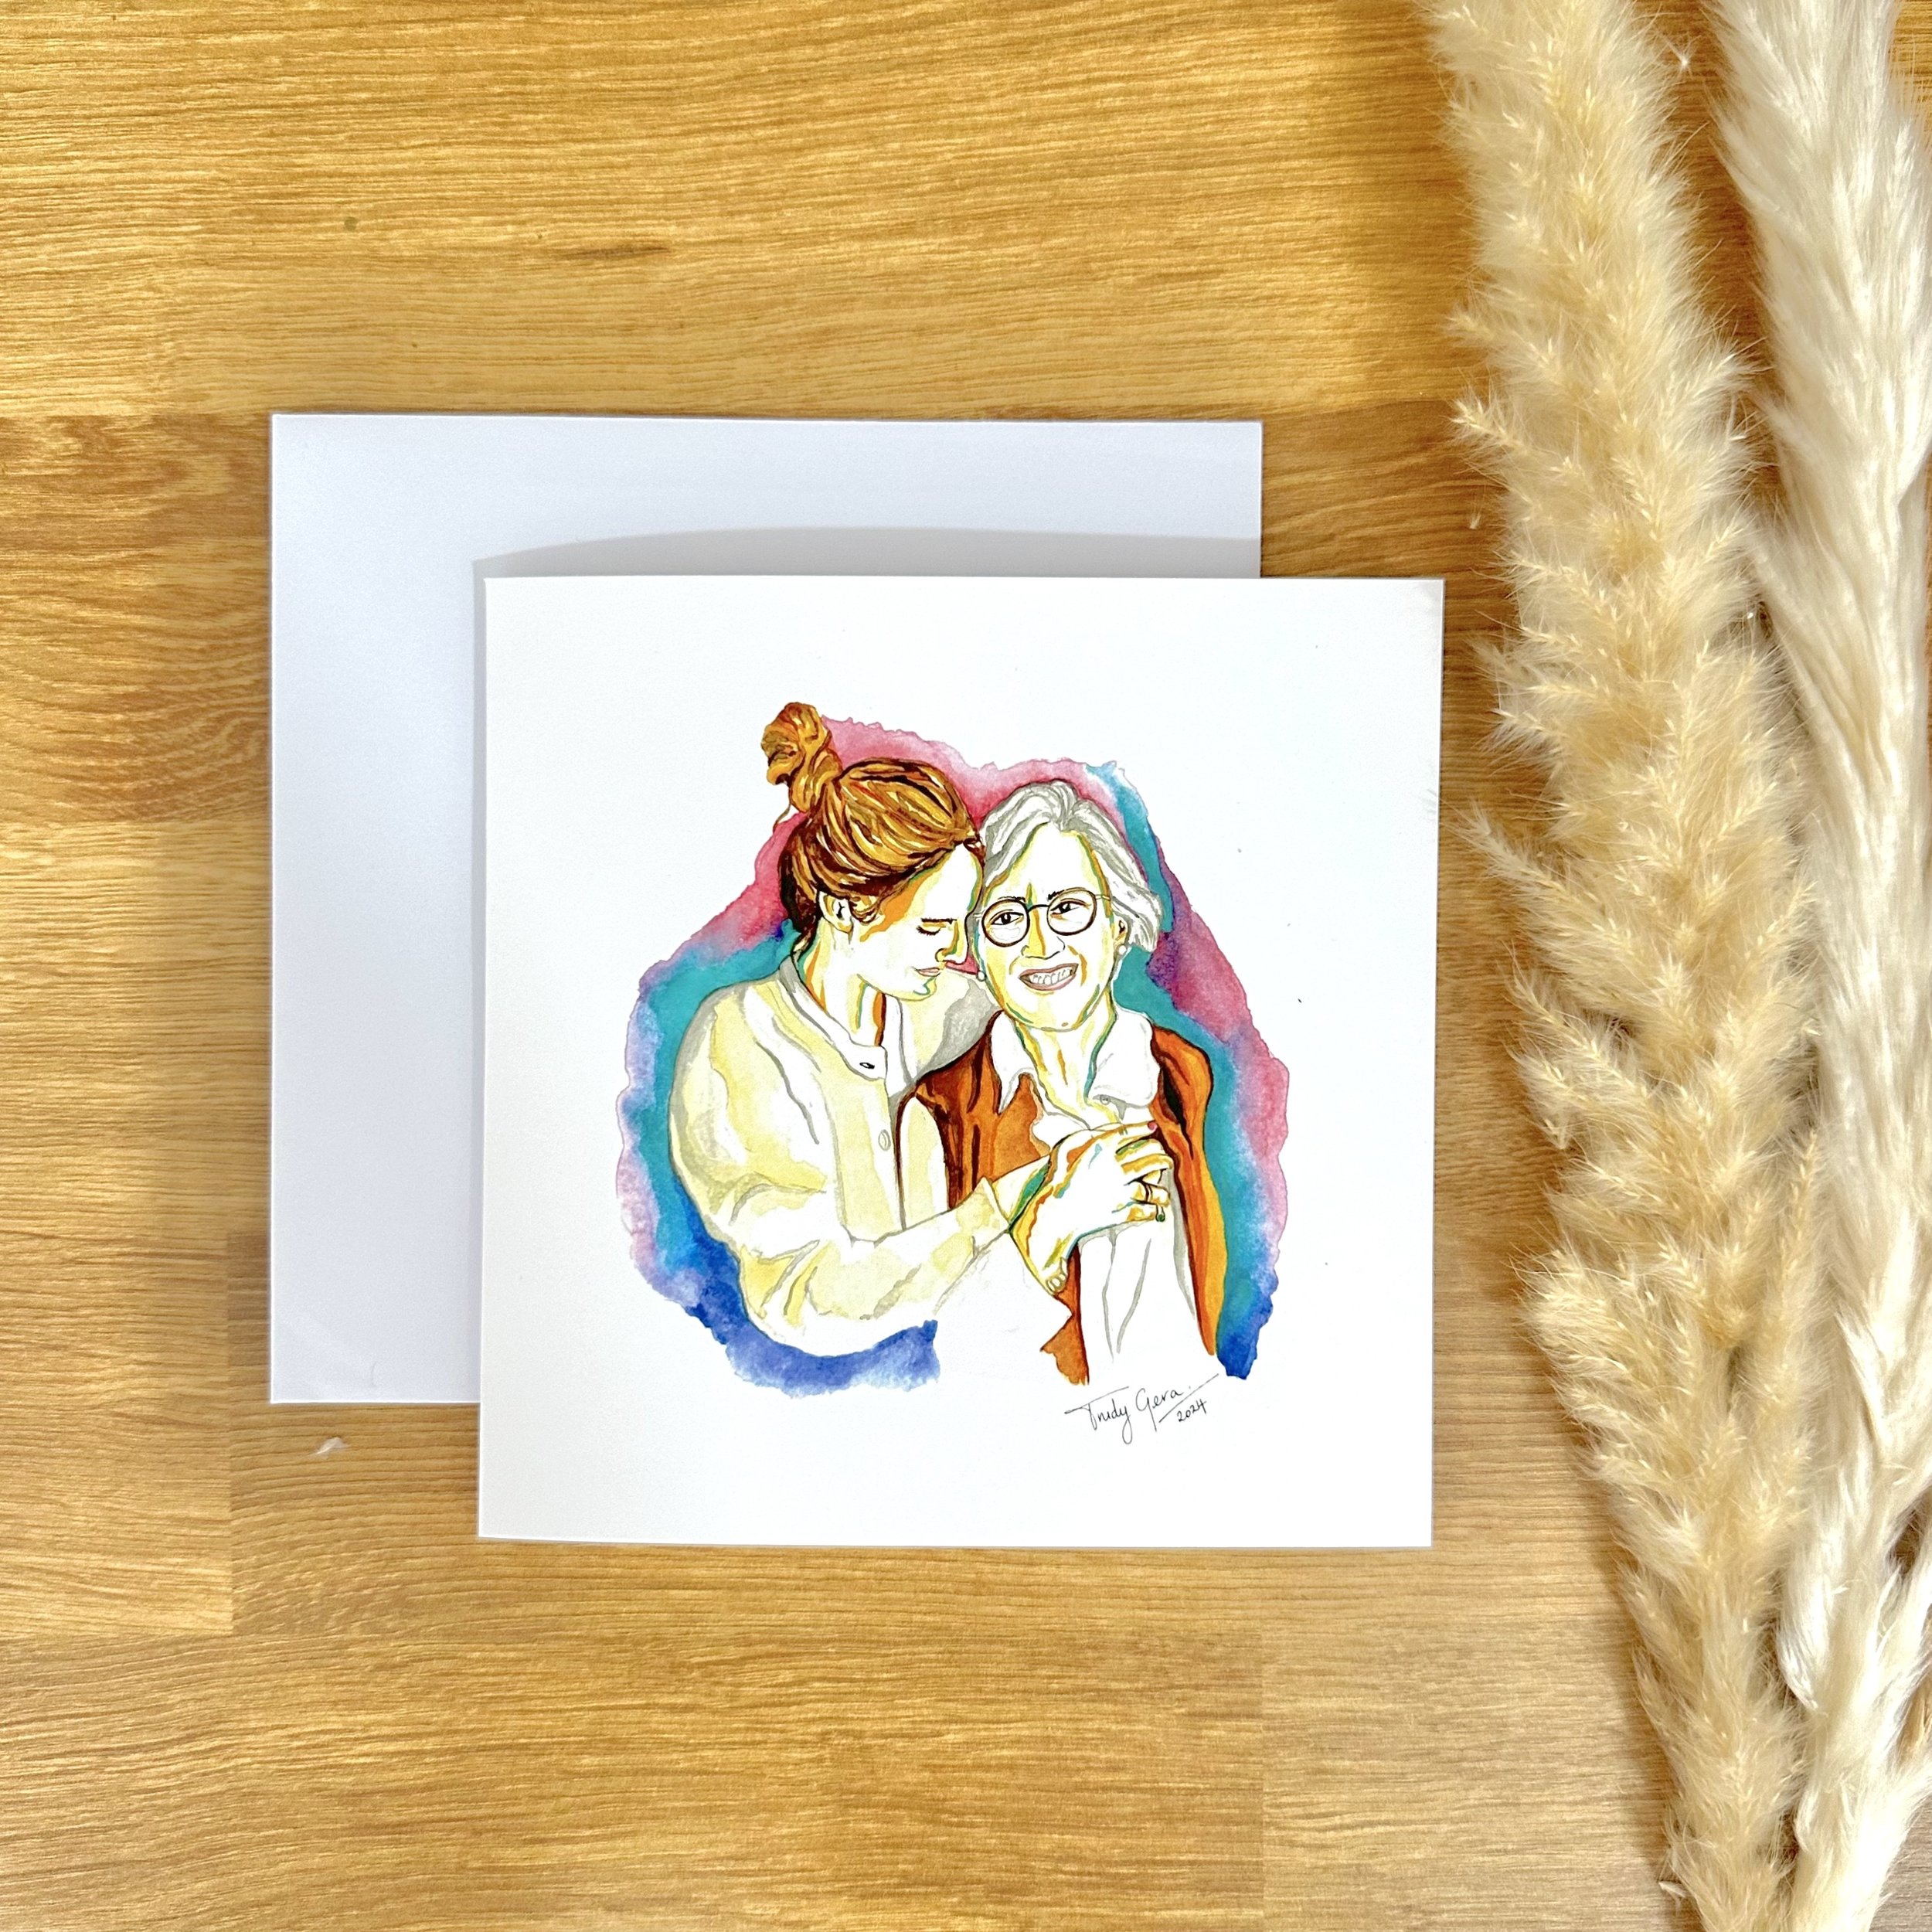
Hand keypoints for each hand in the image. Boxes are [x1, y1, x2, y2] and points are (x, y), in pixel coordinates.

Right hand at [1010, 1122, 1170, 1289]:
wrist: (1054, 1210)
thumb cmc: (1056, 1178)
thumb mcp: (1066, 1147)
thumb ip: (1089, 1136)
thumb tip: (1108, 1131)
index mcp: (1101, 1148)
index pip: (1130, 1133)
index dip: (1144, 1128)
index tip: (1152, 1127)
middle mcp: (1115, 1166)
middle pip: (1148, 1154)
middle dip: (1161, 1155)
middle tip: (1165, 1158)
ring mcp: (1120, 1189)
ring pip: (1152, 1183)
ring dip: (1161, 1186)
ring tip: (1163, 1187)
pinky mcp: (1122, 1210)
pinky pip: (1146, 1208)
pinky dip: (1153, 1209)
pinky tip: (1155, 1208)